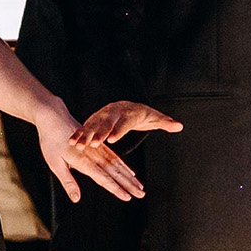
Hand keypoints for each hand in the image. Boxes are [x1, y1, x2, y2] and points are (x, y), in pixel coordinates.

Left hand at [46, 100, 176, 203]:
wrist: (53, 117)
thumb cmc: (50, 141)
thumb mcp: (54, 163)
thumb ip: (68, 182)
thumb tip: (76, 199)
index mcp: (83, 160)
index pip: (103, 178)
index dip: (115, 189)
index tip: (127, 197)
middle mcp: (94, 154)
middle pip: (114, 172)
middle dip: (129, 184)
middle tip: (141, 195)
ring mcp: (98, 148)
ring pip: (118, 164)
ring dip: (129, 177)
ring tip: (140, 187)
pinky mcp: (98, 144)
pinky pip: (114, 157)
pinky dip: (124, 166)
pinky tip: (131, 174)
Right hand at [70, 100, 185, 151]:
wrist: (125, 105)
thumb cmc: (140, 114)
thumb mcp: (154, 117)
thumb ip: (165, 122)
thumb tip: (179, 125)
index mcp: (128, 114)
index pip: (123, 122)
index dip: (118, 131)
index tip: (112, 139)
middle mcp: (113, 113)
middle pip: (106, 123)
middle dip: (98, 133)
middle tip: (93, 142)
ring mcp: (102, 116)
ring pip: (92, 125)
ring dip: (85, 135)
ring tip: (78, 145)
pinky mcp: (94, 121)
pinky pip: (85, 128)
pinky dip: (78, 135)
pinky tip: (71, 143)